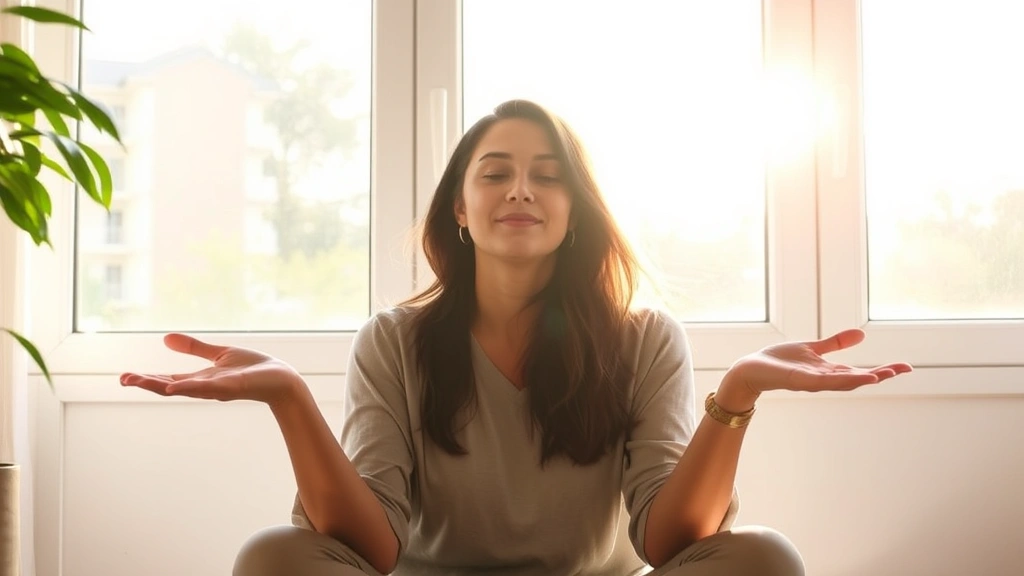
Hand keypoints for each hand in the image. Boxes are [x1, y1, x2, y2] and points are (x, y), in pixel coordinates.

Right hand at [120, 333, 302, 405]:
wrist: (281, 379)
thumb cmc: (253, 369)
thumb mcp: (219, 354)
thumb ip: (194, 348)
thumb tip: (165, 338)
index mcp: (200, 379)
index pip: (167, 379)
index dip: (146, 379)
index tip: (123, 377)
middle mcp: (205, 387)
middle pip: (169, 386)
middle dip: (146, 383)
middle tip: (122, 379)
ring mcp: (217, 389)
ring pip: (184, 388)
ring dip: (160, 385)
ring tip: (137, 381)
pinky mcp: (232, 387)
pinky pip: (207, 388)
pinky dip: (189, 386)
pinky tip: (172, 386)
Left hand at [723, 328, 912, 399]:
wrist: (752, 368)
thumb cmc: (780, 361)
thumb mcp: (813, 348)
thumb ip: (835, 343)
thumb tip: (862, 334)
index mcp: (829, 371)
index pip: (862, 371)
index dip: (883, 370)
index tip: (905, 367)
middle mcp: (824, 379)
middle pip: (857, 378)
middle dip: (880, 375)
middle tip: (903, 369)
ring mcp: (812, 381)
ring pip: (842, 382)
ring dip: (862, 379)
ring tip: (883, 375)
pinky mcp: (798, 380)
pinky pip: (821, 381)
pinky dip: (838, 379)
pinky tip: (851, 376)